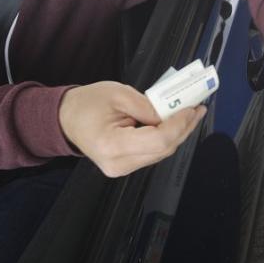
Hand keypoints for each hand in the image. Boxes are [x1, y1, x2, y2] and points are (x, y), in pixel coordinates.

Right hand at [58, 81, 204, 176]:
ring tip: (189, 113)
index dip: (179, 124)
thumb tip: (173, 112)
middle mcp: (118, 163)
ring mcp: (122, 168)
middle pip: (163, 149)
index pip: (158, 140)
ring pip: (161, 152)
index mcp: (112, 145)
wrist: (66, 119)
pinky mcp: (126, 166)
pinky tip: (173, 123)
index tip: (191, 108)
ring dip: (177, 133)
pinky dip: (166, 137)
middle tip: (197, 108)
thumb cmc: (86, 104)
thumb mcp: (118, 94)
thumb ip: (148, 106)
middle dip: (183, 127)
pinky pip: (153, 153)